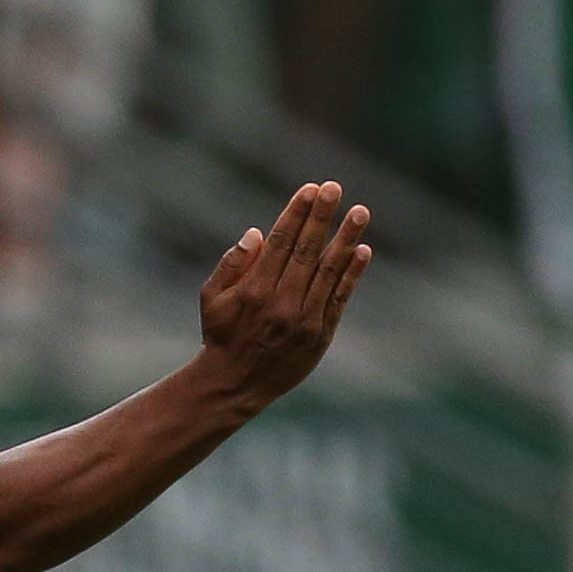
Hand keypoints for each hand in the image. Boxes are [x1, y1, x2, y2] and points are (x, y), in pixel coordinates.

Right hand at [197, 180, 371, 404]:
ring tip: (360, 211)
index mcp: (253, 291)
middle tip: (334, 188)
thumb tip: (258, 233)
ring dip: (345, 239)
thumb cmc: (221, 335)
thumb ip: (232, 265)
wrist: (235, 384)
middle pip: (306, 251)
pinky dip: (351, 274)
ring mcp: (303, 319)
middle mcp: (281, 303)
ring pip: (328, 271)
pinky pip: (339, 298)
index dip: (296, 214)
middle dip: (321, 217)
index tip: (310, 190)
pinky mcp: (320, 334)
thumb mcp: (211, 298)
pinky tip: (361, 251)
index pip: (280, 243)